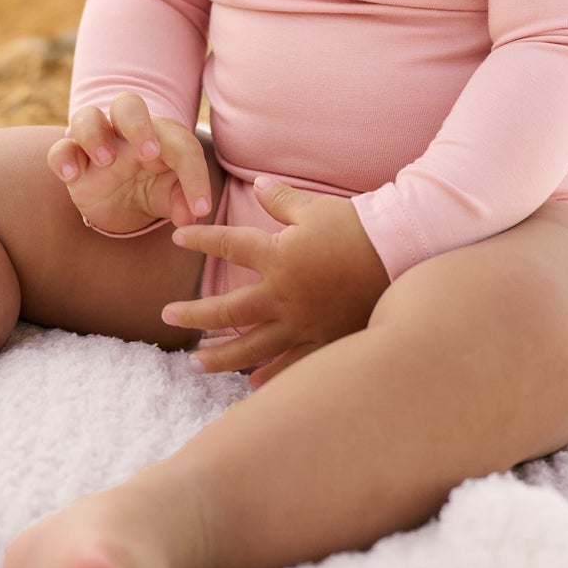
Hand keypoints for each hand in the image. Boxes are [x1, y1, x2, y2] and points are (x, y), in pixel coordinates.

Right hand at [49, 94, 214, 234]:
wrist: (120, 199)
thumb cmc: (152, 187)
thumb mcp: (170, 196)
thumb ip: (182, 202)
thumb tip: (190, 217)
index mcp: (161, 136)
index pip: (181, 145)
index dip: (195, 177)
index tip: (201, 208)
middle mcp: (127, 132)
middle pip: (127, 104)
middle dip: (138, 124)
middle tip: (149, 154)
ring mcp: (97, 143)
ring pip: (87, 117)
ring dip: (96, 135)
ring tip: (106, 161)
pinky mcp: (73, 160)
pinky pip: (60, 149)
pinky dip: (63, 158)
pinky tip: (72, 176)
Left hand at [163, 176, 391, 387]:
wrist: (399, 253)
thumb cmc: (357, 227)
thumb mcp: (315, 208)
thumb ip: (282, 199)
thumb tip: (259, 183)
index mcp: (277, 258)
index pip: (228, 246)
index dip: (201, 240)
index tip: (178, 238)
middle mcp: (282, 296)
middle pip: (227, 312)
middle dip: (193, 315)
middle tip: (167, 316)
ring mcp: (301, 324)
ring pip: (251, 348)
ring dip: (219, 358)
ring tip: (194, 363)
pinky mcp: (323, 340)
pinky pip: (290, 364)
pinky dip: (269, 375)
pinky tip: (252, 384)